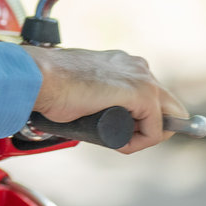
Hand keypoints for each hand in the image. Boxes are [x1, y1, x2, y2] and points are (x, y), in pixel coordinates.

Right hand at [21, 46, 187, 153]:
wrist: (37, 77)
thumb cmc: (46, 83)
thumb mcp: (78, 86)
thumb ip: (90, 90)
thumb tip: (91, 107)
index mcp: (122, 62)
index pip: (149, 96)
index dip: (138, 118)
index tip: (118, 128)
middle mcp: (136, 66)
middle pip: (168, 107)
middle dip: (149, 126)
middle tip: (122, 136)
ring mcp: (142, 78)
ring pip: (167, 120)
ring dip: (144, 135)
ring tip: (115, 139)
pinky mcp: (143, 94)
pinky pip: (155, 132)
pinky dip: (139, 143)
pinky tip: (117, 144)